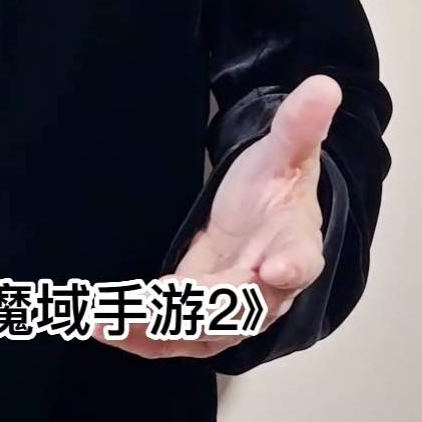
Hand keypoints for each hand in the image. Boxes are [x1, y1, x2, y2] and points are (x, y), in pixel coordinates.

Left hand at [91, 73, 341, 360]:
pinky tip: (98, 323)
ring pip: (198, 332)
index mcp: (296, 247)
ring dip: (154, 331)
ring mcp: (230, 311)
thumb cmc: (276, 190)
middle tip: (156, 306)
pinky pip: (168, 335)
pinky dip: (136, 334)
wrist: (262, 218)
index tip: (277, 268)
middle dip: (197, 311)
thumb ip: (299, 126)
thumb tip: (324, 86)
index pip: (299, 261)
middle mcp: (266, 291)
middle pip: (238, 310)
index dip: (290, 267)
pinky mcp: (196, 317)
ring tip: (110, 321)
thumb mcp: (285, 153)